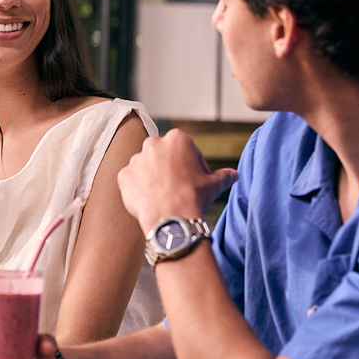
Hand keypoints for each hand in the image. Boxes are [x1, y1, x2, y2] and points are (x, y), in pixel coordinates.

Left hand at [117, 129, 237, 233]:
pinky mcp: (124, 176)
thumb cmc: (193, 198)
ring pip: (146, 167)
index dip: (194, 166)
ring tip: (163, 197)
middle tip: (179, 188)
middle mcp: (154, 144)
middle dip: (170, 169)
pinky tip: (149, 201)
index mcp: (178, 139)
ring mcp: (136, 159)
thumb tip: (234, 175)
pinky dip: (138, 189)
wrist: (170, 219)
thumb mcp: (213, 185)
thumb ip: (224, 176)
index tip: (197, 180)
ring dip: (153, 178)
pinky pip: (131, 181)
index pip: (187, 150)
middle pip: (164, 156)